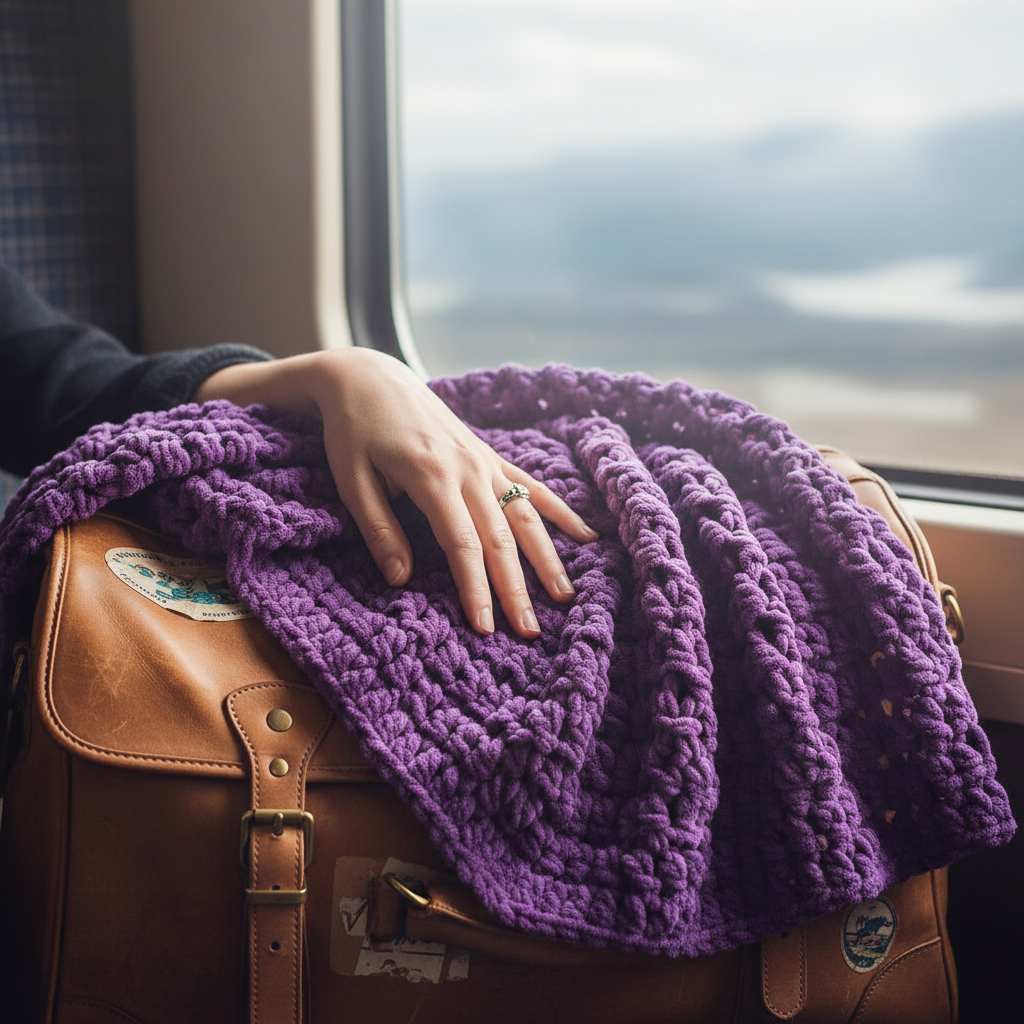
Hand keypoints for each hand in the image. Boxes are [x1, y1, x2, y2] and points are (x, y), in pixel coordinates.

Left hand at [195, 348, 596, 637]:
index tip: (485, 628)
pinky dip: (559, 510)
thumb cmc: (353, 429)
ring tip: (564, 596)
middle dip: (517, 587)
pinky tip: (585, 535)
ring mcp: (484, 460)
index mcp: (431, 476)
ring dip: (546, 557)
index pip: (463, 544)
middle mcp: (468, 468)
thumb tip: (401, 580)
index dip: (476, 588)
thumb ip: (379, 529)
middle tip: (530, 631)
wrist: (369, 376)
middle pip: (501, 537)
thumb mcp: (351, 478)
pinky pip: (531, 485)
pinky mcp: (489, 454)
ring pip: (525, 514)